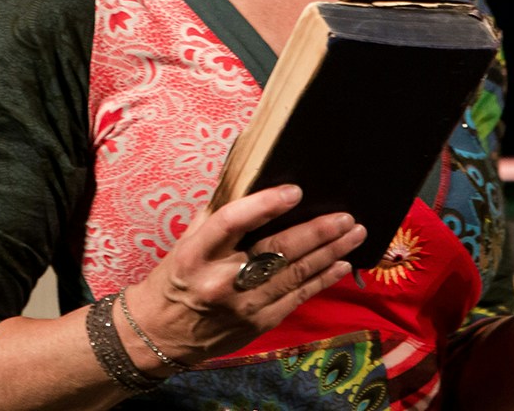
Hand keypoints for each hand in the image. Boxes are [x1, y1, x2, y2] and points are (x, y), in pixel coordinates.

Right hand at [123, 184, 365, 366]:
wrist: (160, 334)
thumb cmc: (176, 277)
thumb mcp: (188, 241)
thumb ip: (218, 214)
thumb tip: (250, 178)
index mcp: (197, 252)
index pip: (232, 221)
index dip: (265, 205)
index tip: (295, 192)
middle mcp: (220, 279)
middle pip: (276, 250)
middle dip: (316, 232)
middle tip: (345, 216)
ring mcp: (243, 305)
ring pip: (295, 274)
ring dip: (329, 252)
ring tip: (354, 233)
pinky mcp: (258, 323)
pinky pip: (297, 297)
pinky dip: (322, 279)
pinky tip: (341, 264)